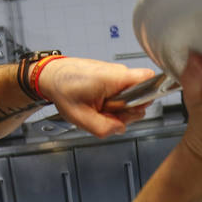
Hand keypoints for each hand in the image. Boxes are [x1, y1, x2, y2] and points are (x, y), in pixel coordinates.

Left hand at [40, 58, 156, 136]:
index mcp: (115, 78)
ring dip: (119, 109)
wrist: (51, 76)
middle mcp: (119, 73)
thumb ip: (105, 128)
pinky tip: (99, 104)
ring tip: (100, 107)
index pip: (150, 79)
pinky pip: (121, 94)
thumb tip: (120, 128)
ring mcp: (116, 75)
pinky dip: (112, 103)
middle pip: (142, 95)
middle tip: (108, 113)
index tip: (133, 108)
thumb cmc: (63, 88)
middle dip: (127, 111)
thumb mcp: (80, 117)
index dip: (148, 96)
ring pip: (131, 97)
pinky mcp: (112, 78)